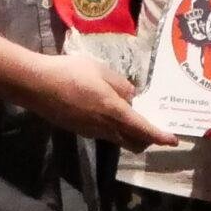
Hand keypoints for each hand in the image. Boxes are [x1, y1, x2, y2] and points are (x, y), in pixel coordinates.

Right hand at [29, 54, 177, 151]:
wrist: (38, 85)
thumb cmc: (71, 72)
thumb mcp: (100, 70)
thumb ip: (120, 83)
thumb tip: (131, 95)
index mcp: (113, 111)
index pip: (142, 128)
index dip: (159, 135)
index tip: (172, 140)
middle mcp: (104, 126)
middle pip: (132, 140)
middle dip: (147, 138)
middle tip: (154, 126)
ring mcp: (91, 130)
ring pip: (118, 138)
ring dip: (130, 132)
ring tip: (133, 114)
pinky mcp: (80, 129)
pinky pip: (105, 133)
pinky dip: (115, 128)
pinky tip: (109, 110)